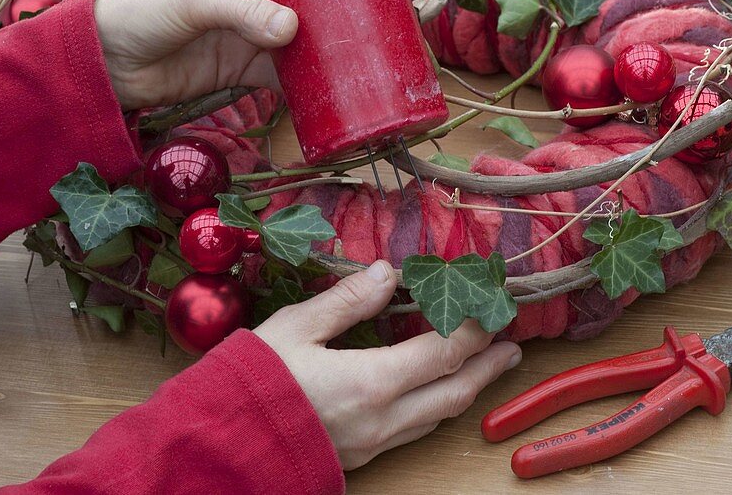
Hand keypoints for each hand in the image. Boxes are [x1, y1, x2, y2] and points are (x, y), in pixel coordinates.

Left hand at [93, 0, 347, 109]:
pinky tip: (326, 89)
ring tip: (359, 58)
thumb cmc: (140, 10)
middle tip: (373, 21)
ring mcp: (246, 31)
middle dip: (336, 6)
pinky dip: (302, 80)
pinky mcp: (239, 66)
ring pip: (299, 35)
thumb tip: (293, 31)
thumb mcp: (194, 1)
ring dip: (323, 46)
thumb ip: (243, 13)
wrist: (103, 59)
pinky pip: (281, 72)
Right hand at [254, 261, 520, 469]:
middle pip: (453, 392)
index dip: (474, 329)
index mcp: (372, 382)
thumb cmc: (250, 382)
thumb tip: (388, 273)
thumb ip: (348, 301)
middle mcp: (384, 419)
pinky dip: (435, 408)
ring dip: (466, 390)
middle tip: (512, 346)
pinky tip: (433, 395)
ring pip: (436, 418)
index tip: (493, 306)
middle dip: (487, 367)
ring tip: (484, 368)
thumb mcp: (295, 328)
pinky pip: (413, 433)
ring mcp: (374, 444)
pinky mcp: (360, 457)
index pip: (443, 352)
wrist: (219, 447)